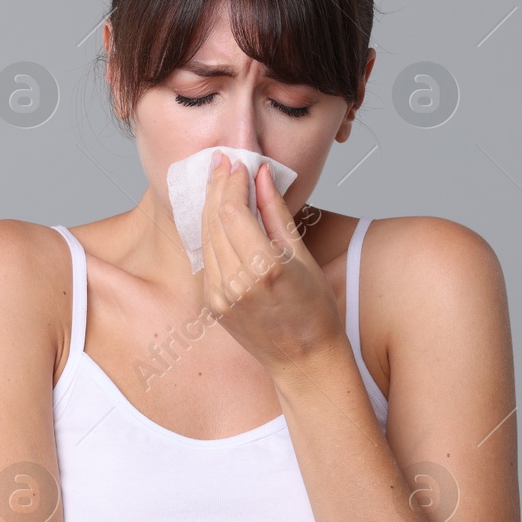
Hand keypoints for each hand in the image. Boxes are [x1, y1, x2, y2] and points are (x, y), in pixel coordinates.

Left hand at [199, 151, 344, 376]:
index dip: (231, 182)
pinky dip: (210, 232)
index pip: (233, 212)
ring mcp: (220, 296)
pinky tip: (217, 215)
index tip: (236, 162)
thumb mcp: (302, 256)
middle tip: (222, 161)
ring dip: (210, 206)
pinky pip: (207, 259)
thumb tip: (261, 175)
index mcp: (265, 269)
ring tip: (219, 181)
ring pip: (205, 238)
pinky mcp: (213, 304)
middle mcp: (237, 283)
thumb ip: (276, 213)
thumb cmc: (315, 310)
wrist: (304, 360)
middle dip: (217, 187)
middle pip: (214, 221)